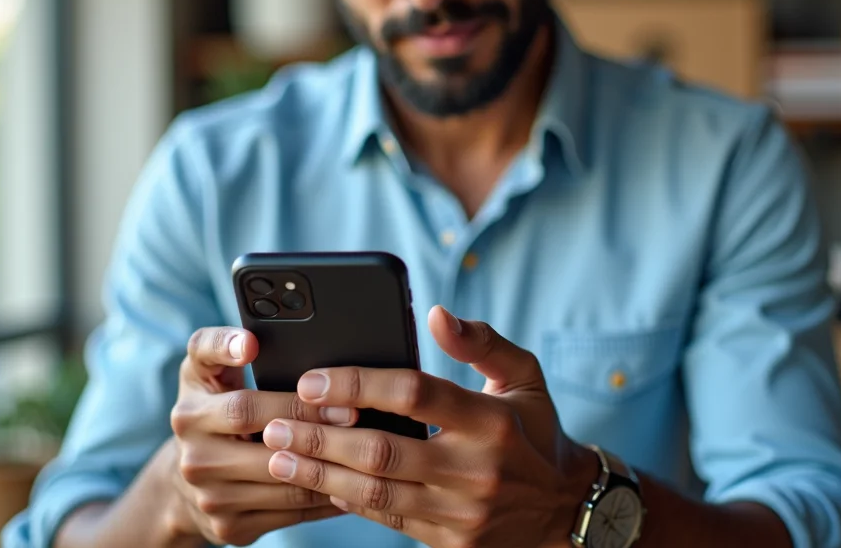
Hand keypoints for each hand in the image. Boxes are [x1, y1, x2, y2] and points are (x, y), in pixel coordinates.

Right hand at [166, 326, 359, 545]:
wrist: (183, 483)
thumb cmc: (209, 409)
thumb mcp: (201, 372)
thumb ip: (217, 344)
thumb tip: (249, 341)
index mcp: (189, 414)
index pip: (242, 405)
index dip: (281, 397)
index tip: (318, 387)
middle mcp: (194, 458)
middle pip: (270, 442)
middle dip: (317, 428)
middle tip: (355, 415)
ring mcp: (211, 498)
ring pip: (285, 483)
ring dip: (329, 467)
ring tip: (364, 449)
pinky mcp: (230, 527)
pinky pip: (291, 513)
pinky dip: (325, 498)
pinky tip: (352, 482)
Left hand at [260, 306, 599, 547]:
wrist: (566, 510)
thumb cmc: (535, 431)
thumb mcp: (524, 377)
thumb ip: (481, 342)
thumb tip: (436, 314)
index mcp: (491, 420)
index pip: (414, 393)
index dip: (357, 383)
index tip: (312, 379)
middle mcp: (476, 467)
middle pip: (382, 448)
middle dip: (320, 434)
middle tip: (273, 421)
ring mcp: (462, 510)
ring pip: (375, 490)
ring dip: (320, 471)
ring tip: (278, 454)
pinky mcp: (451, 541)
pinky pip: (387, 518)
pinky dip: (348, 499)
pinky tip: (317, 481)